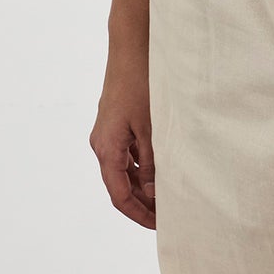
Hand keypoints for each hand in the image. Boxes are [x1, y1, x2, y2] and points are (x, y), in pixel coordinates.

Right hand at [89, 54, 156, 228]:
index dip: (140, 214)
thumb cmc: (142, 83)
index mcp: (107, 149)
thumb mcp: (152, 127)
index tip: (161, 226)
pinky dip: (144, 165)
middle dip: (144, 203)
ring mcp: (109, 132)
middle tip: (170, 215)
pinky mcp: (117, 122)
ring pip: (126, 169)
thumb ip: (153, 162)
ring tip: (170, 195)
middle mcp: (103, 144)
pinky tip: (164, 167)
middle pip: (121, 185)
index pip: (120, 196)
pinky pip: (128, 153)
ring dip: (145, 184)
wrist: (132, 47)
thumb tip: (154, 193)